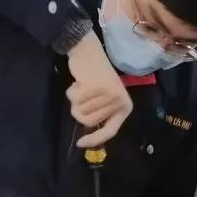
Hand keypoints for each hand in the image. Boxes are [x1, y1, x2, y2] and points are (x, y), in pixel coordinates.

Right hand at [66, 33, 132, 147]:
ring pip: (80, 112)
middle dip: (81, 109)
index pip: (109, 132)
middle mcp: (119, 102)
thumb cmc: (96, 77)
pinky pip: (74, 99)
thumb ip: (101, 115)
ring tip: (83, 86)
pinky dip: (72, 91)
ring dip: (75, 99)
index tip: (80, 143)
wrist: (90, 52)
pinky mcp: (95, 87)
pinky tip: (79, 81)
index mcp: (124, 107)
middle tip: (85, 93)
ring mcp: (108, 94)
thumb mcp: (105, 99)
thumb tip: (87, 139)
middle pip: (89, 122)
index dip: (94, 140)